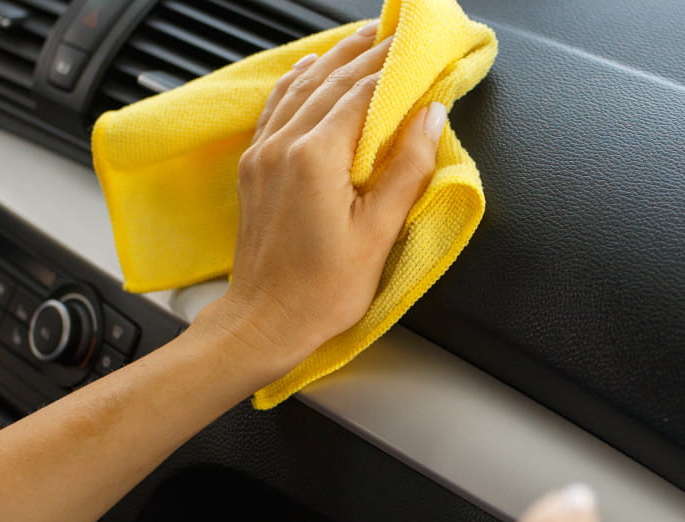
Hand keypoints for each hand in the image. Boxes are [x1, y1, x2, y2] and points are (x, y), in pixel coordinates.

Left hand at [191, 20, 446, 374]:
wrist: (265, 322)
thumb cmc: (321, 290)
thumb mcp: (379, 232)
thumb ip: (406, 167)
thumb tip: (430, 116)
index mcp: (315, 157)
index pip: (362, 93)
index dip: (393, 69)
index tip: (417, 52)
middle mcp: (282, 146)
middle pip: (330, 81)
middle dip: (366, 54)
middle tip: (395, 36)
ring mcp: (262, 155)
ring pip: (300, 88)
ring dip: (332, 59)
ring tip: (360, 40)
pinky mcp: (253, 168)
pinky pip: (276, 108)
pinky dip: (297, 83)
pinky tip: (308, 70)